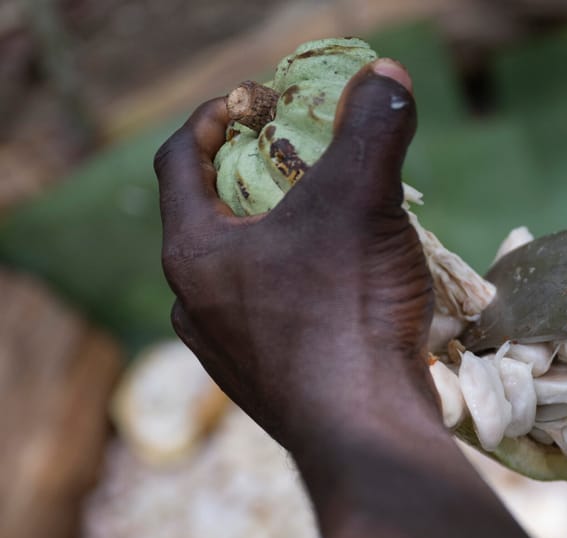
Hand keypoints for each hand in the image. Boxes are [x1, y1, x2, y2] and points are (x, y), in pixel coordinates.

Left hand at [156, 60, 435, 456]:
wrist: (365, 430)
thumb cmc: (348, 307)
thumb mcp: (362, 199)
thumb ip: (373, 129)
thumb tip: (388, 76)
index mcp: (195, 253)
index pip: (176, 163)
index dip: (208, 120)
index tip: (250, 105)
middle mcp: (196, 305)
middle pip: (212, 220)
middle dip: (257, 182)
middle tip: (304, 162)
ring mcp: (229, 354)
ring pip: (247, 277)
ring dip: (284, 243)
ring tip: (337, 228)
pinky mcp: (268, 387)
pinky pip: (277, 321)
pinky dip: (306, 292)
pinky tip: (353, 293)